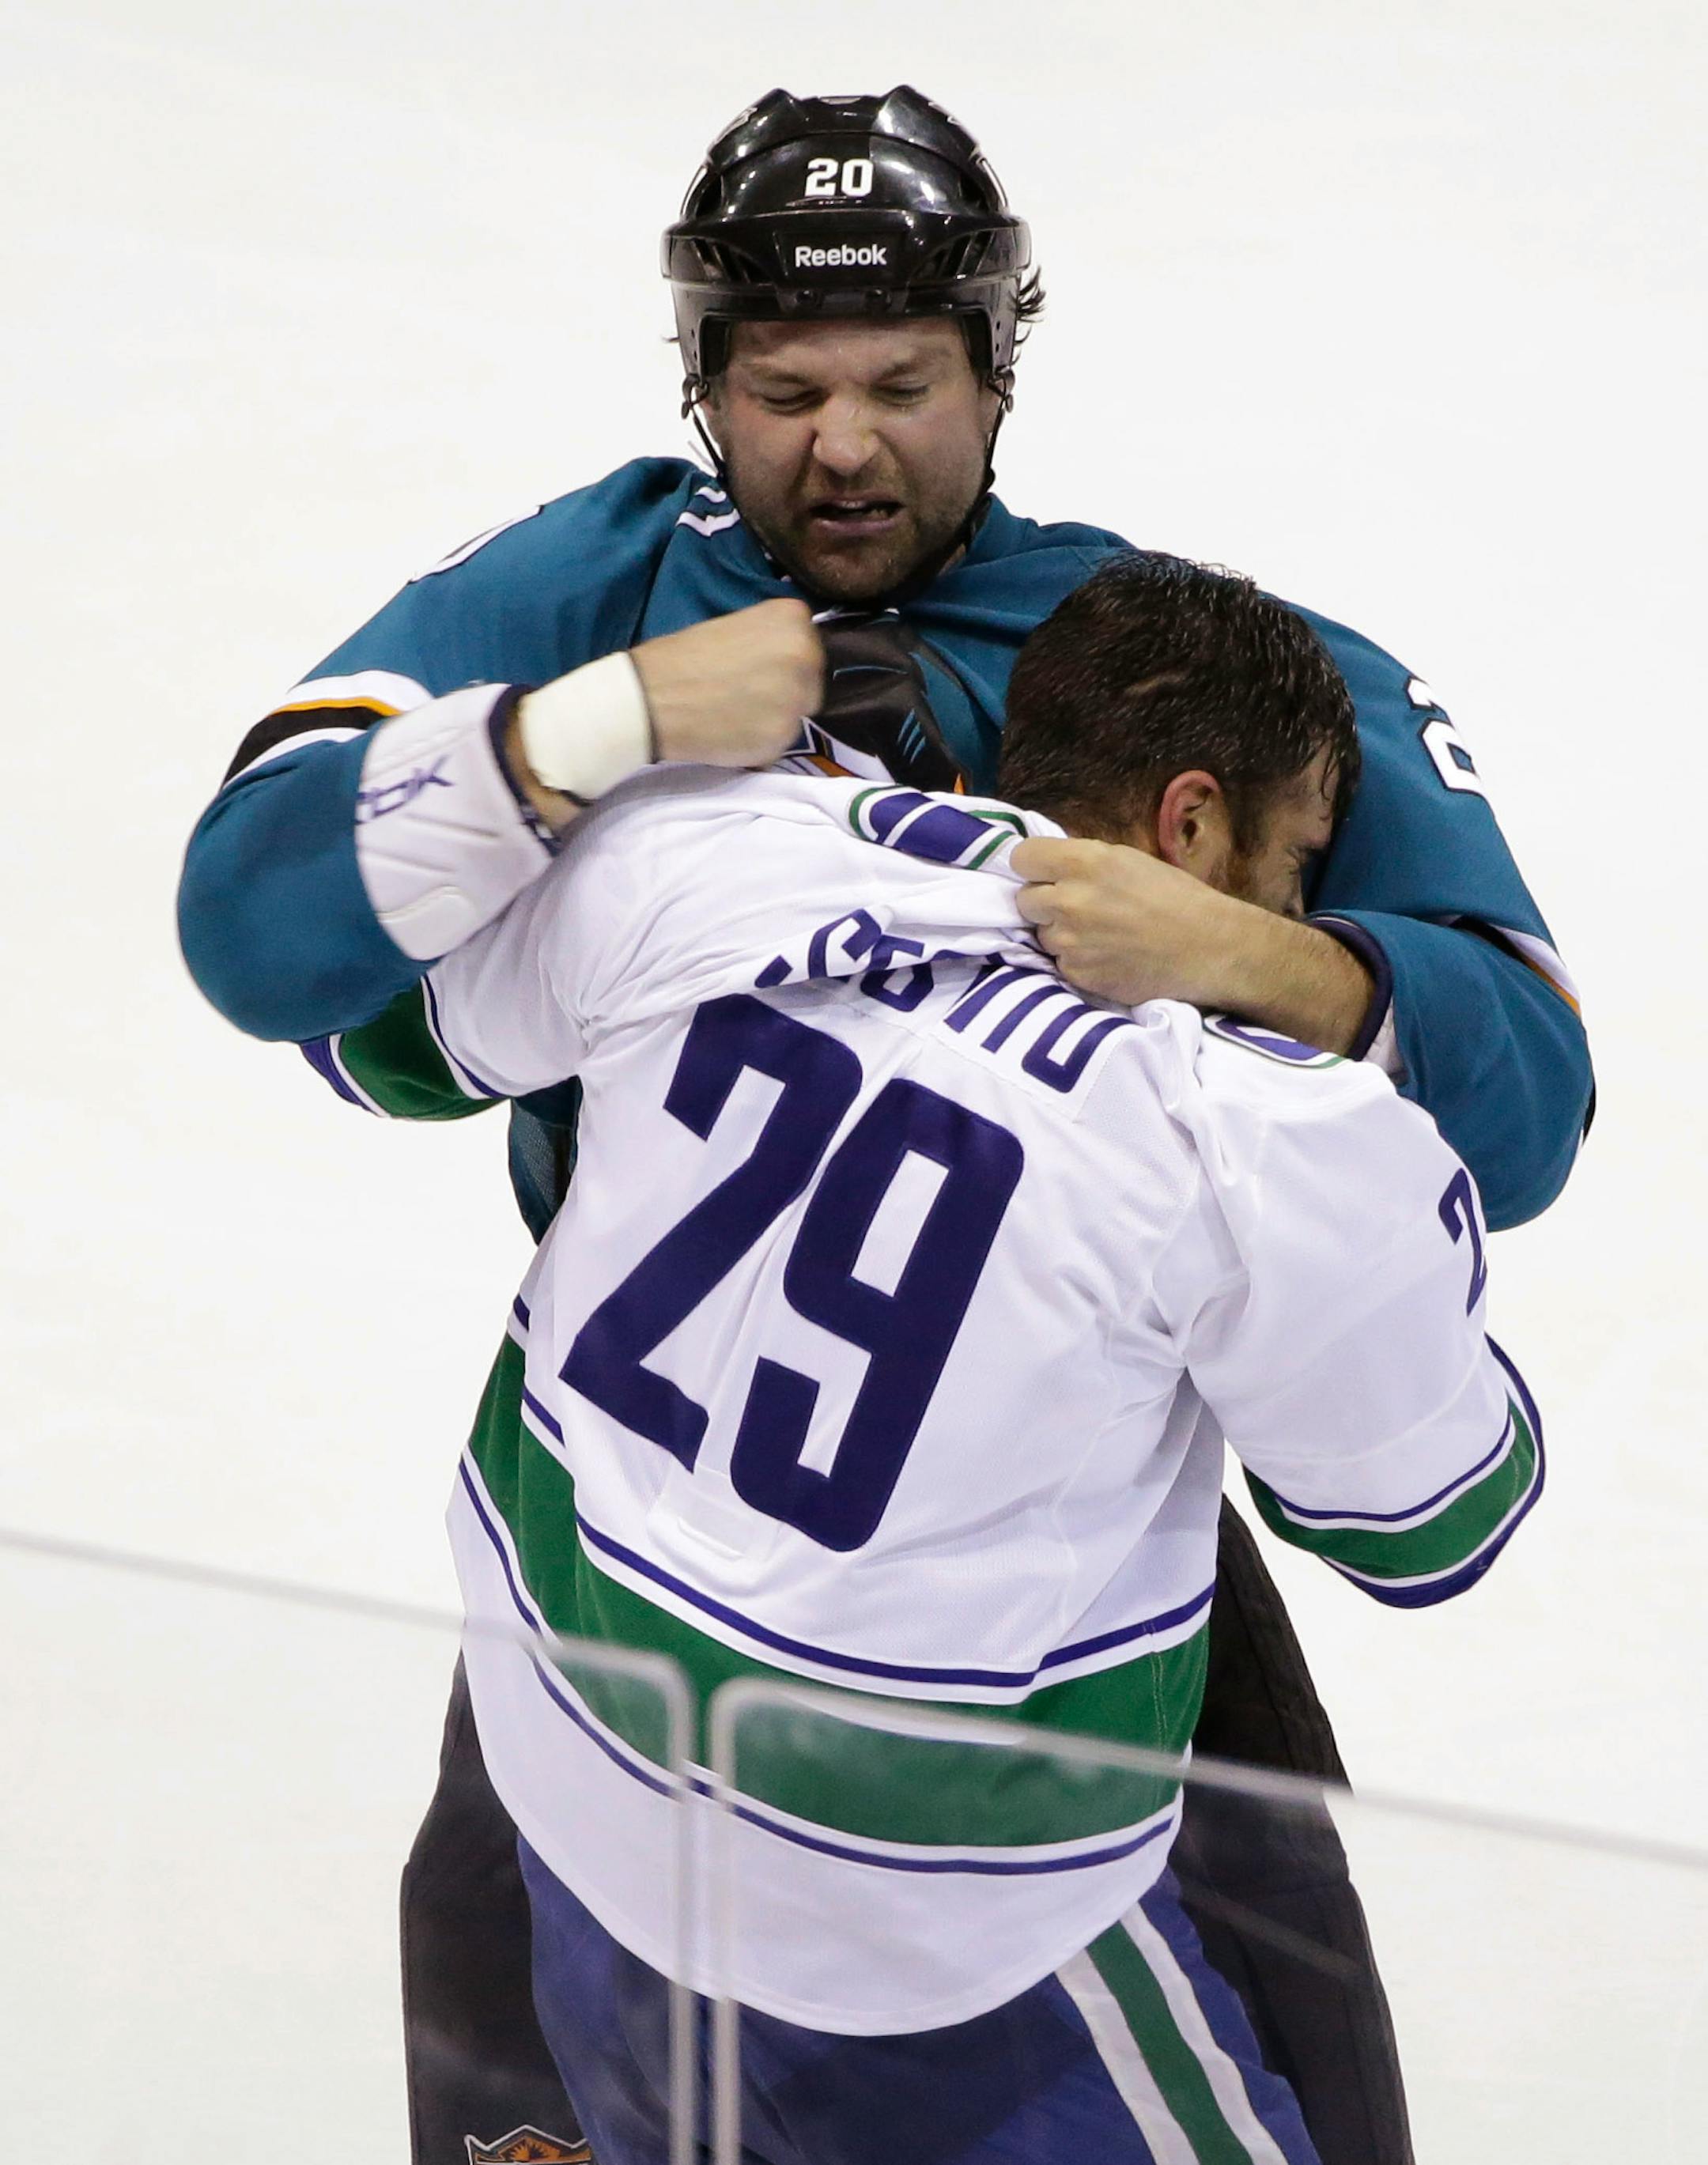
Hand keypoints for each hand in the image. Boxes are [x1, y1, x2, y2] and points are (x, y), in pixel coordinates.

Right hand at [631, 599, 824, 768]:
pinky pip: (781, 740)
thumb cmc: (682, 657)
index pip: (807, 642)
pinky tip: (733, 732)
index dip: (783, 658)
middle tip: (746, 691)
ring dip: (776, 716)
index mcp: (793, 619)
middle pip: (811, 679)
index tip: (757, 664)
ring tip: (737, 712)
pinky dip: (762, 740)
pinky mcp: (783, 738)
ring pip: (798, 712)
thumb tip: (786, 656)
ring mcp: (796, 700)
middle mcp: (804, 655)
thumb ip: (769, 639)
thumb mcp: (734, 625)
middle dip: (786, 687)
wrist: (650, 699)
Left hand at [1011, 838, 1249, 1008]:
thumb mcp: (1127, 860)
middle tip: (1078, 908)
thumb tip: (1051, 867)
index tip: (1045, 874)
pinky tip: (1108, 957)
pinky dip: (1077, 962)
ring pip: (1041, 934)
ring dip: (1061, 934)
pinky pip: (1060, 964)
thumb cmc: (1176, 898)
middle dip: (1045, 902)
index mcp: (1083, 862)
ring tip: (1101, 935)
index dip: (1033, 867)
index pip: (1021, 858)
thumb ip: (1083, 862)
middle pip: (1024, 899)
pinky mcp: (1077, 975)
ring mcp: (1070, 942)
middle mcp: (1068, 900)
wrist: (1208, 949)